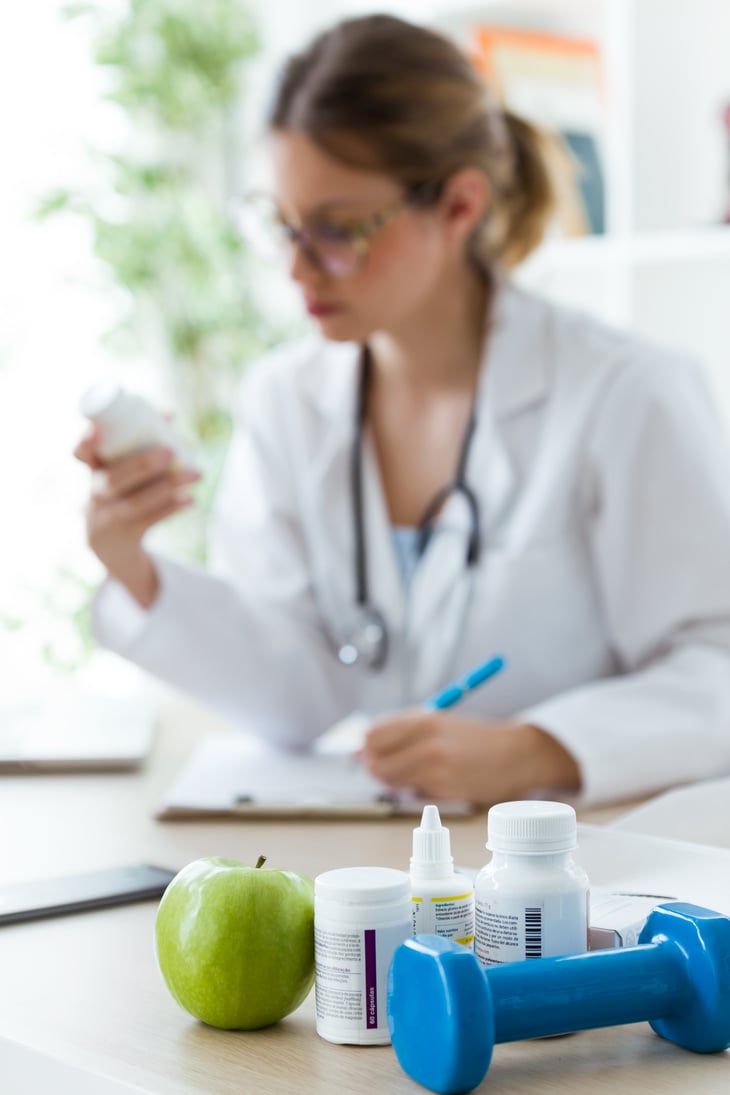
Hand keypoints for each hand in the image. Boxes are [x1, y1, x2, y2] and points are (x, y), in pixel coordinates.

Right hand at [74, 428, 199, 606]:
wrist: (111, 545)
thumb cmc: (122, 493)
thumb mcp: (120, 471)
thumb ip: (138, 444)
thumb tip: (169, 415)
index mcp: (92, 472)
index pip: (79, 454)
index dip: (86, 442)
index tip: (97, 429)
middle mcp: (96, 495)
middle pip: (114, 481)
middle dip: (142, 465)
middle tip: (170, 451)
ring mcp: (109, 519)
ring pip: (136, 504)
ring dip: (169, 487)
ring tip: (197, 474)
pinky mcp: (126, 537)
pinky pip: (149, 523)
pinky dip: (172, 509)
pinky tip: (191, 499)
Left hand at [360, 709, 580, 804]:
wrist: (515, 754)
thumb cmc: (475, 737)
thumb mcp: (438, 722)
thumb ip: (402, 731)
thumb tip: (364, 748)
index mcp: (423, 720)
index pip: (372, 736)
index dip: (370, 746)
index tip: (377, 750)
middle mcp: (426, 744)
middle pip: (375, 763)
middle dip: (378, 766)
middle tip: (392, 765)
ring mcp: (434, 771)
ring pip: (391, 781)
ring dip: (397, 779)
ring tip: (418, 770)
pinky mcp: (444, 792)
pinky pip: (413, 793)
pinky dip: (416, 790)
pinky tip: (436, 780)